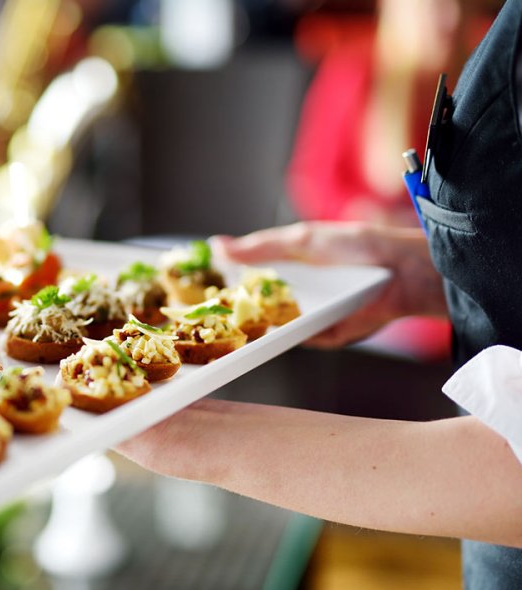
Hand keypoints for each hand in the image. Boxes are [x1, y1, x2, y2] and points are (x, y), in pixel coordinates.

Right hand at [211, 221, 447, 347]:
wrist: (403, 273)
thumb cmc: (356, 247)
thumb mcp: (302, 241)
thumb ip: (260, 247)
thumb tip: (216, 245)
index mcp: (287, 268)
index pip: (246, 279)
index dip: (223, 284)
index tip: (194, 288)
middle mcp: (295, 295)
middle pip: (253, 308)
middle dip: (229, 312)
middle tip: (199, 314)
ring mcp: (308, 317)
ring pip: (271, 327)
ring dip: (250, 328)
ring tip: (222, 328)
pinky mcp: (324, 336)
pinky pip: (297, 340)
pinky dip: (283, 338)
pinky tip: (264, 333)